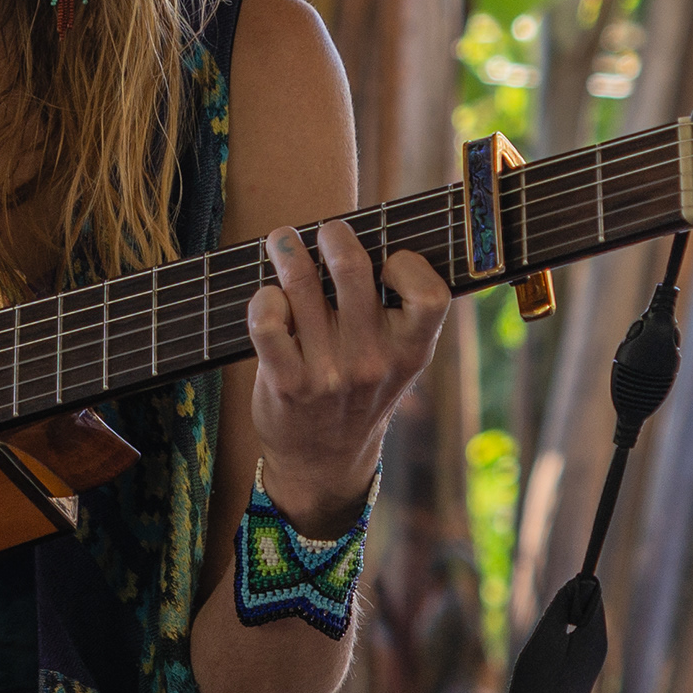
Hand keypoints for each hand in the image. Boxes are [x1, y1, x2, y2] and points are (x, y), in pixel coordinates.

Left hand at [243, 220, 448, 524]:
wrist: (324, 461)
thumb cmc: (360, 394)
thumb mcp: (398, 361)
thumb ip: (397, 312)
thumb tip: (372, 237)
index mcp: (412, 351)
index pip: (429, 292)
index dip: (407, 263)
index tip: (386, 260)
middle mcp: (373, 361)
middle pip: (354, 269)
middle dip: (335, 235)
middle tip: (326, 231)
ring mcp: (328, 373)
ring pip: (302, 284)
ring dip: (288, 250)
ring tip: (284, 241)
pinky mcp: (286, 382)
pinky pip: (267, 321)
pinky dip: (263, 299)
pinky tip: (269, 297)